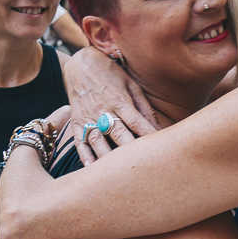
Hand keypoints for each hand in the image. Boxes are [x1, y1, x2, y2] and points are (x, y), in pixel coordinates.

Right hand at [63, 48, 156, 163]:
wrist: (79, 64)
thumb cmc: (110, 74)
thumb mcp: (130, 84)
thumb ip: (143, 106)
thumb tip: (157, 126)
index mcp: (120, 100)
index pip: (137, 123)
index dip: (149, 136)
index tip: (160, 149)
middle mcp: (103, 110)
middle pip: (119, 134)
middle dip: (131, 150)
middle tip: (143, 166)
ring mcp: (88, 118)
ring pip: (98, 141)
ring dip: (108, 157)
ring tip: (119, 174)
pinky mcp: (76, 123)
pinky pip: (80, 142)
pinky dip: (85, 157)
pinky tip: (92, 170)